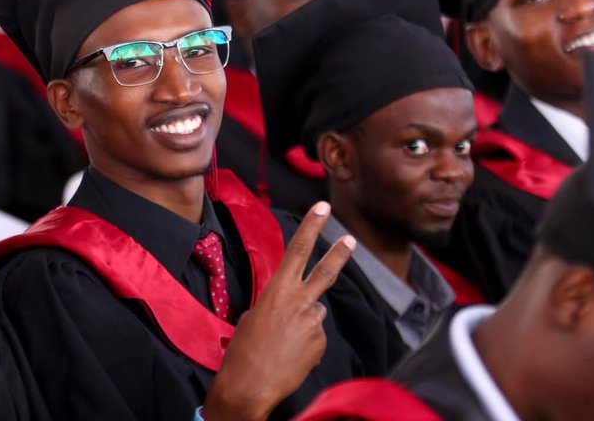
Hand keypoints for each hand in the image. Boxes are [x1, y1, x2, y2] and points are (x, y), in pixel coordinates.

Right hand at [200, 202, 355, 420]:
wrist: (249, 386)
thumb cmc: (243, 351)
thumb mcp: (252, 316)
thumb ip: (276, 304)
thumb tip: (291, 307)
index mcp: (277, 291)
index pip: (297, 250)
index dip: (312, 226)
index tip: (322, 207)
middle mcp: (298, 302)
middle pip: (324, 271)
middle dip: (338, 253)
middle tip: (350, 239)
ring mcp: (312, 323)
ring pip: (315, 311)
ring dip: (304, 321)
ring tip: (284, 341)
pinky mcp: (320, 343)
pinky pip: (316, 335)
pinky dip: (306, 342)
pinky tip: (291, 353)